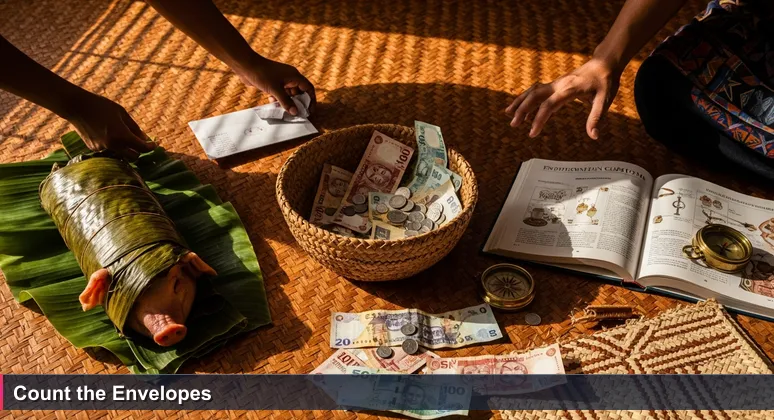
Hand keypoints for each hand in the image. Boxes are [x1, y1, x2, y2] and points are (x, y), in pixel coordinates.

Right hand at [68, 94, 155, 159]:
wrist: (76, 106)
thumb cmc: (101, 106)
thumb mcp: (122, 113)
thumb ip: (134, 128)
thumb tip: (145, 138)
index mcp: (121, 135)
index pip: (142, 148)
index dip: (150, 147)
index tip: (154, 144)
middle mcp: (112, 145)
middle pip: (133, 157)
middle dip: (139, 151)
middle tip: (140, 142)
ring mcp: (102, 149)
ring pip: (121, 155)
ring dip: (125, 149)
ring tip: (123, 136)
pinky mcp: (93, 149)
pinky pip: (109, 150)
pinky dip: (113, 145)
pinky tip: (108, 134)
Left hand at [232, 56, 315, 114]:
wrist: (246, 65)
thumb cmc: (262, 73)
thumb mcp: (275, 90)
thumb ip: (286, 102)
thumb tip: (295, 112)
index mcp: (294, 76)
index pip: (308, 89)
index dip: (311, 100)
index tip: (309, 111)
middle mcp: (290, 78)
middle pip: (299, 93)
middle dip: (298, 104)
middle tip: (297, 114)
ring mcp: (281, 80)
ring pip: (289, 95)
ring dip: (287, 103)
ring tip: (285, 112)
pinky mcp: (273, 83)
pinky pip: (280, 94)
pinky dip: (278, 100)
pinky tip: (273, 103)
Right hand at [505, 58, 620, 138]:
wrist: (604, 63)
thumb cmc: (605, 81)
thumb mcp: (605, 100)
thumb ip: (596, 118)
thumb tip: (593, 136)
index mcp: (569, 89)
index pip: (549, 105)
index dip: (539, 119)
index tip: (532, 133)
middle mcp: (558, 84)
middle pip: (535, 96)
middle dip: (522, 109)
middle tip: (513, 124)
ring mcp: (555, 83)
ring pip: (532, 91)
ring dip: (520, 102)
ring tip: (507, 114)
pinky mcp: (555, 84)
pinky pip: (536, 91)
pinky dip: (526, 99)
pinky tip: (520, 109)